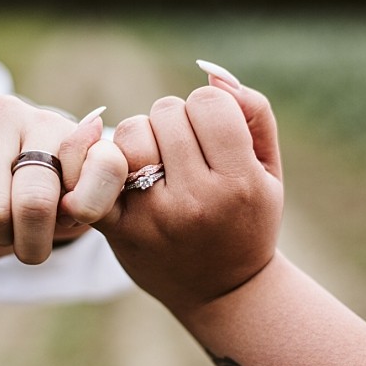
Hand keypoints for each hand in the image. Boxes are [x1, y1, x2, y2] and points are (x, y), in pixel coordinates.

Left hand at [0, 95, 125, 283]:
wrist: (43, 181)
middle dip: (1, 237)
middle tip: (10, 223)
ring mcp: (41, 117)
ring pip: (33, 203)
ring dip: (36, 238)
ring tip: (35, 220)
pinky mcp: (84, 133)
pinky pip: (81, 192)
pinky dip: (77, 217)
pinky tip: (67, 205)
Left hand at [94, 83, 282, 317]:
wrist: (225, 293)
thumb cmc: (249, 218)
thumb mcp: (268, 168)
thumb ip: (252, 111)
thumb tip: (213, 73)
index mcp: (239, 182)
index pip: (207, 102)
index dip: (210, 108)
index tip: (214, 131)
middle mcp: (197, 200)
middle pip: (166, 111)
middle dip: (176, 121)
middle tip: (187, 149)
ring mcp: (155, 216)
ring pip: (131, 132)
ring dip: (143, 137)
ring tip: (159, 160)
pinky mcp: (120, 229)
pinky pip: (97, 172)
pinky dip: (100, 159)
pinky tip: (117, 165)